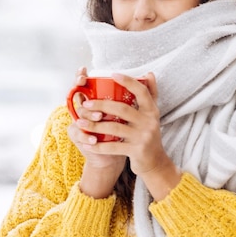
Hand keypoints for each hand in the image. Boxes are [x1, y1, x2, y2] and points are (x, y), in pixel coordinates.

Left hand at [75, 72, 180, 200]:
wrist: (155, 163)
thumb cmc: (148, 135)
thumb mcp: (152, 115)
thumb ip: (151, 94)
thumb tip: (149, 73)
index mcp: (152, 111)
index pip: (141, 91)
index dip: (128, 82)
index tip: (113, 75)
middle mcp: (149, 122)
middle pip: (122, 109)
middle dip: (101, 105)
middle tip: (85, 103)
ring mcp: (143, 137)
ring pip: (114, 127)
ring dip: (95, 125)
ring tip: (80, 122)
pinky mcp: (136, 151)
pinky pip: (113, 147)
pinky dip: (99, 146)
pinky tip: (87, 144)